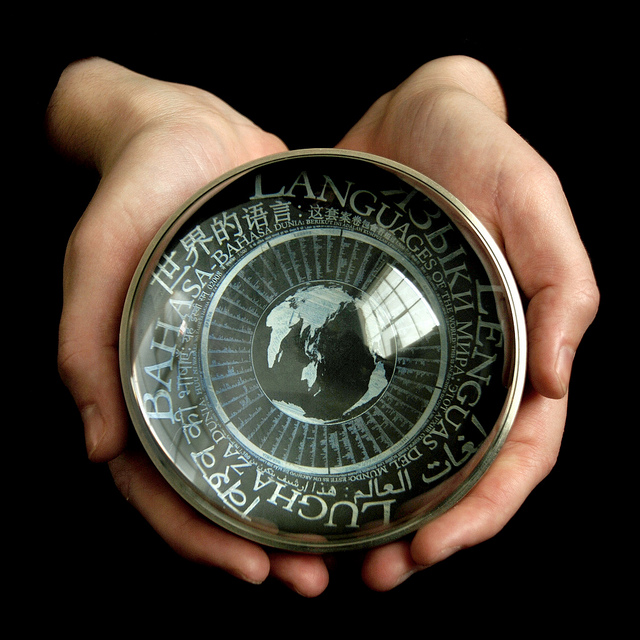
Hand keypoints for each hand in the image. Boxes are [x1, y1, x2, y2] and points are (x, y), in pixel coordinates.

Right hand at [48, 58, 330, 595]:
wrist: (191, 136)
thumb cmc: (137, 188)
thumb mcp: (99, 253)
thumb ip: (86, 339)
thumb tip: (97, 444)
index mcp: (137, 382)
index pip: (157, 487)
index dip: (196, 539)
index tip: (251, 570)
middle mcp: (186, 386)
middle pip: (215, 488)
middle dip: (256, 542)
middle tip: (310, 579)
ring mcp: (229, 366)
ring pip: (258, 458)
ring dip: (293, 511)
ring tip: (343, 549)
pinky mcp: (269, 337)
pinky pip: (291, 404)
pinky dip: (317, 446)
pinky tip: (357, 468)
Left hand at [336, 55, 598, 589]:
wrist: (412, 117)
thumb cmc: (480, 151)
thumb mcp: (533, 199)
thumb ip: (562, 282)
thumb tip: (558, 377)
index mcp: (517, 347)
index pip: (517, 453)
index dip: (484, 512)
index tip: (433, 551)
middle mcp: (466, 364)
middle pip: (459, 473)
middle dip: (429, 532)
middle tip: (377, 575)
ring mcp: (414, 355)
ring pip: (407, 454)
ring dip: (382, 512)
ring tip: (339, 555)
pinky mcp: (365, 334)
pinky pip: (356, 406)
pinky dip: (342, 454)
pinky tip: (307, 482)